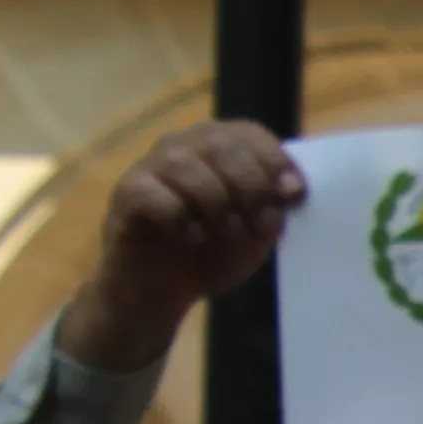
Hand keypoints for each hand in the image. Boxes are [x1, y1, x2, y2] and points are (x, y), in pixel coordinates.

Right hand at [70, 122, 302, 371]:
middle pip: (219, 143)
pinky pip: (153, 194)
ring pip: (184, 165)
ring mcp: (149, 167)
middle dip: (250, 185)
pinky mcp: (127, 194)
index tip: (295, 194)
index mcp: (217, 147)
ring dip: (218, 204)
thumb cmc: (212, 254)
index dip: (274, 159)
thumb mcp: (255, 234)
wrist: (161, 291)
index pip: (248, 133)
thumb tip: (290, 191)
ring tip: (230, 236)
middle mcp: (181, 146)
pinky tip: (195, 240)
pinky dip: (181, 219)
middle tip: (263, 224)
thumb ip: (273, 209)